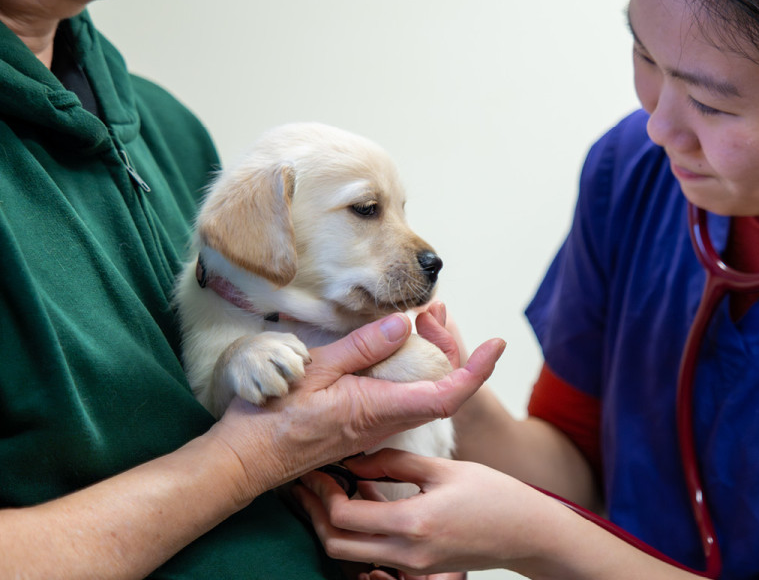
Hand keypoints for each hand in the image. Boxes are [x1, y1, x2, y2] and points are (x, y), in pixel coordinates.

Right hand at [207, 313, 505, 499]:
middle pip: (441, 389)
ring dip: (433, 358)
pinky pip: (401, 398)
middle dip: (452, 350)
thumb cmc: (274, 418)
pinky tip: (395, 347)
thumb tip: (403, 325)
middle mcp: (386, 422)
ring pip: (422, 394)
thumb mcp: (316, 370)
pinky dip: (409, 369)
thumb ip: (363, 348)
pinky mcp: (363, 424)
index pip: (447, 394)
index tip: (496, 344)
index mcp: (380, 408)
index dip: (477, 371)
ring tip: (425, 320)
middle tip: (436, 312)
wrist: (247, 461)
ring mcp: (376, 426)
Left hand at [294, 449, 571, 577]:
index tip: (318, 469)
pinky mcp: (416, 568)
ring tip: (327, 492)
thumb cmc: (491, 495)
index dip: (323, 493)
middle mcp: (406, 553)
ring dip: (333, 526)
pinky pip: (372, 555)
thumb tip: (354, 460)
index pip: (345, 517)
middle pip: (336, 545)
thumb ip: (395, 463)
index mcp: (413, 524)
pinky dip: (357, 534)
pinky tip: (360, 502)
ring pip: (349, 555)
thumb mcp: (443, 469)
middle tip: (310, 484)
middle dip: (316, 514)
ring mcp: (411, 567)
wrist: (525, 532)